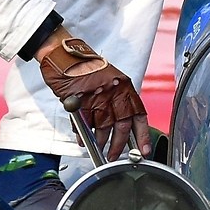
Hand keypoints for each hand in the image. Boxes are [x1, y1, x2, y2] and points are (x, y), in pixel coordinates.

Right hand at [33, 30, 151, 159]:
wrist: (65, 54)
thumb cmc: (87, 67)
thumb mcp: (111, 80)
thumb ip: (118, 101)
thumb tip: (122, 125)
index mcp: (125, 87)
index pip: (139, 115)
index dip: (143, 135)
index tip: (144, 150)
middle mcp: (113, 93)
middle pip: (121, 126)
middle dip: (118, 145)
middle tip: (114, 156)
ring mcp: (96, 97)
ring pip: (102, 128)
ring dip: (99, 141)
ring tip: (97, 147)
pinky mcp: (80, 101)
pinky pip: (84, 124)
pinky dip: (82, 134)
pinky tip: (82, 139)